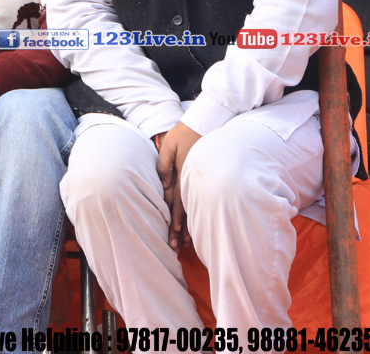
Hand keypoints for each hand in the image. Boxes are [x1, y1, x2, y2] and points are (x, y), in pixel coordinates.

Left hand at [156, 121, 201, 249]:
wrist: (206, 123)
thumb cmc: (184, 133)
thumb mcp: (170, 144)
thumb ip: (164, 163)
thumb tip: (163, 183)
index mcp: (182, 173)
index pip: (177, 201)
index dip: (175, 218)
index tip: (173, 233)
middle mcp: (191, 180)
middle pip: (184, 209)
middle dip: (180, 229)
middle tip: (176, 247)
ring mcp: (197, 180)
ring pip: (192, 208)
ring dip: (189, 226)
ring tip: (186, 244)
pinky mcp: (200, 177)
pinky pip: (197, 199)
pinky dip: (195, 214)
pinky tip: (195, 226)